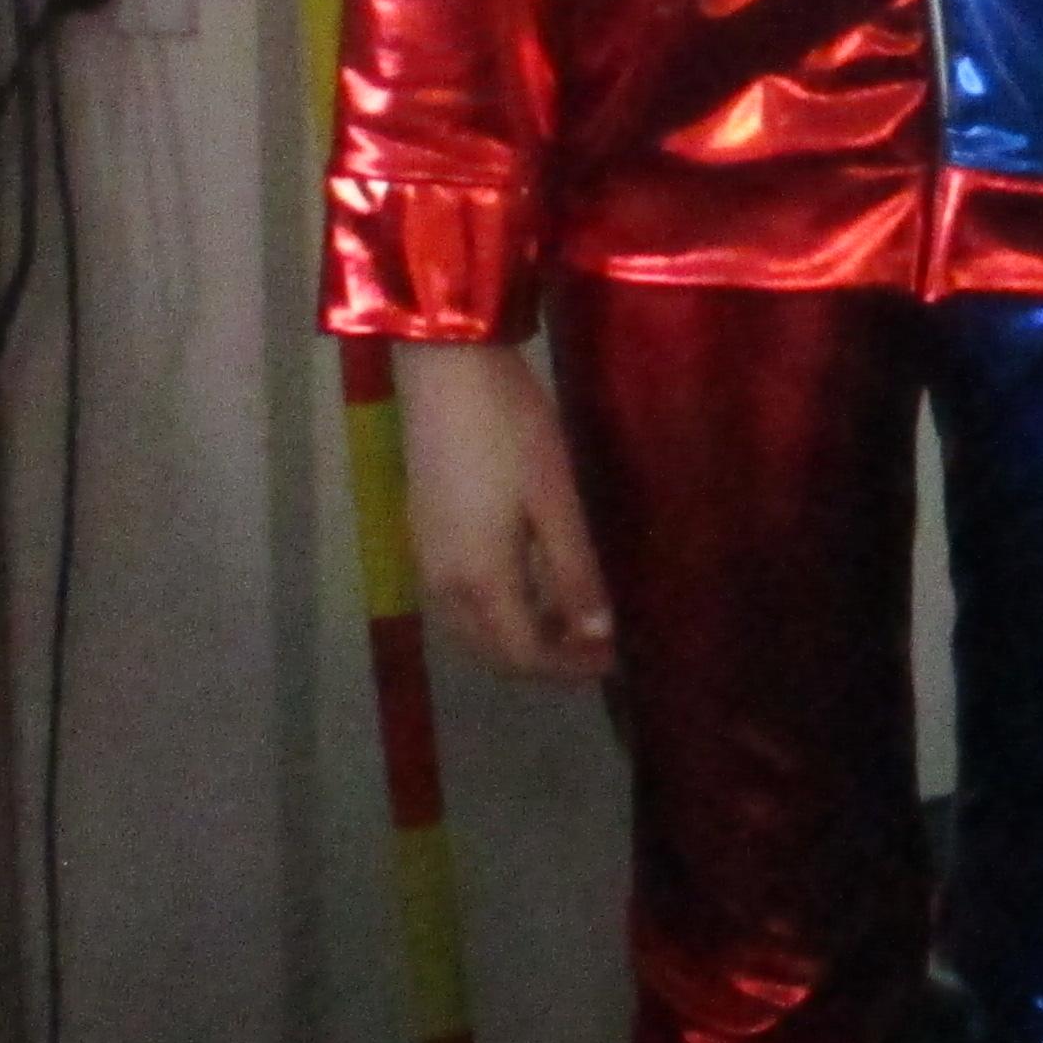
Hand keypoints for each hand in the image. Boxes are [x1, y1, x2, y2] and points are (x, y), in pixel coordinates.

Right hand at [395, 339, 615, 681]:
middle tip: (599, 648)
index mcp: (478, 581)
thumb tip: (599, 633)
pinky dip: (496, 613)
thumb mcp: (556, 500)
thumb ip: (574, 571)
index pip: (523, 654)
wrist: (447, 375)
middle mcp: (443, 584)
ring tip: (573, 621)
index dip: (570, 667)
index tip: (618, 658)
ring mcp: (427, 560)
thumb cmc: (510, 433)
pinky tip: (531, 585)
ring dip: (518, 639)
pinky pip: (460, 602)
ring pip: (471, 630)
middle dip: (544, 662)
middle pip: (492, 652)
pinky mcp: (424, 535)